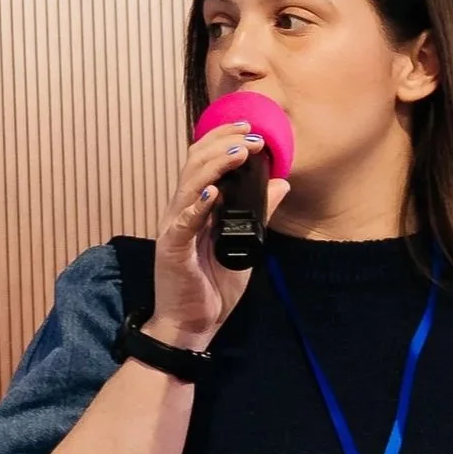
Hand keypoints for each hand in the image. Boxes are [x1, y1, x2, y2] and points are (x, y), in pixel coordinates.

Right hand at [144, 121, 290, 348]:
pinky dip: (197, 207)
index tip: (249, 128)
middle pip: (195, 164)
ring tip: (238, 152)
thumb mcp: (244, 244)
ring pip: (189, 185)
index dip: (223, 140)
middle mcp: (180, 211)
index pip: (204, 162)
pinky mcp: (172, 249)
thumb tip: (280, 183)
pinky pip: (183, 223)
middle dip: (222, 144)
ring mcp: (174, 228)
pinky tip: (212, 194)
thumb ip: (259, 214)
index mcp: (195, 208)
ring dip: (215, 165)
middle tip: (249, 135)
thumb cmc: (211, 288)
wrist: (190, 326)